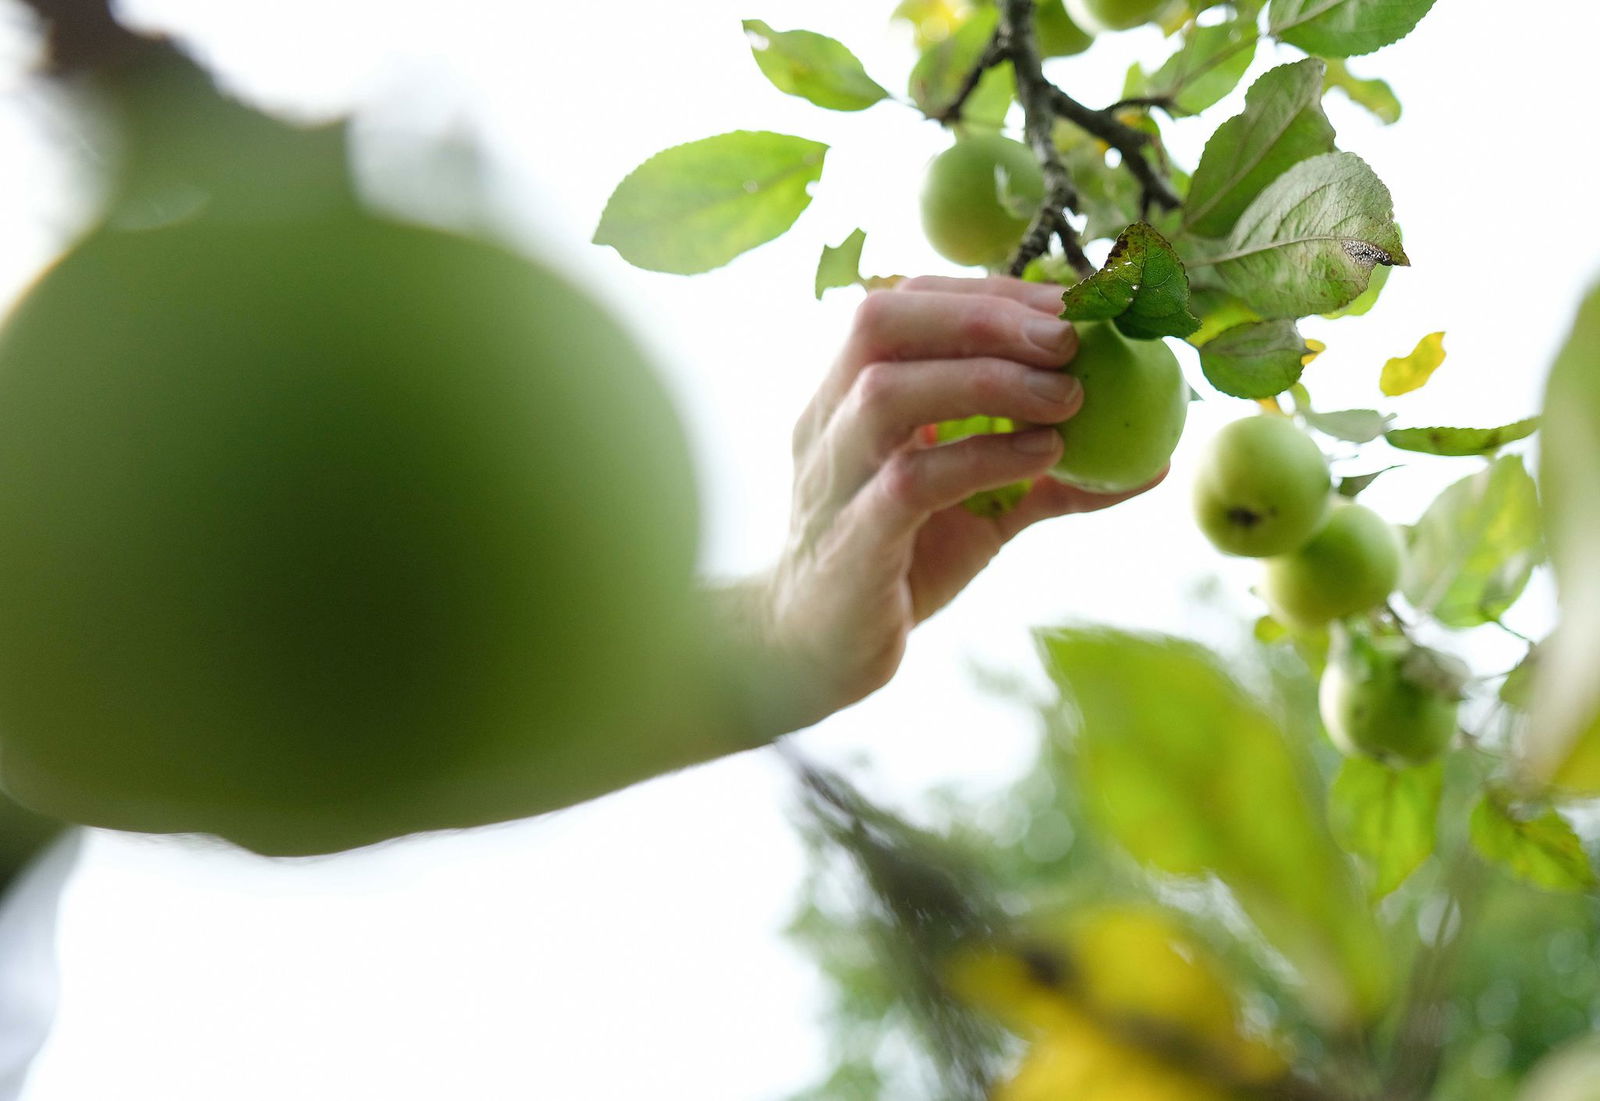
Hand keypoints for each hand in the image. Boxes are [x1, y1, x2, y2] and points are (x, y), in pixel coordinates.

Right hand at [721, 275, 1165, 737]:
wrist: (821, 656)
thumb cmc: (899, 565)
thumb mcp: (980, 508)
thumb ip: (1050, 477)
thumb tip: (1155, 459)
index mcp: (847, 395)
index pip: (905, 303)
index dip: (989, 292)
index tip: (1072, 303)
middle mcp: (827, 423)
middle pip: (878, 322)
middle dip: (982, 314)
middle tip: (1073, 336)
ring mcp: (833, 480)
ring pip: (885, 393)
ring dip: (987, 379)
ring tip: (1070, 396)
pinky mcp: (851, 543)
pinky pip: (910, 481)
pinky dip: (984, 457)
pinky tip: (1046, 456)